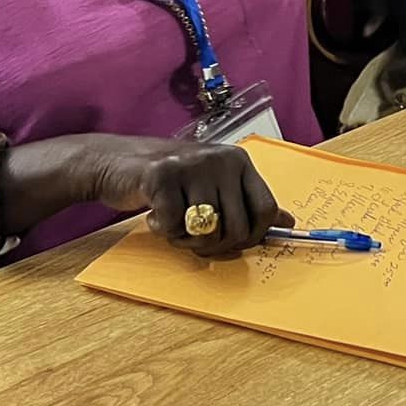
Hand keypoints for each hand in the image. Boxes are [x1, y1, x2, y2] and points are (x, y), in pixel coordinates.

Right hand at [4, 135, 289, 257]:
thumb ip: (249, 202)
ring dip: (186, 239)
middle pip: (237, 227)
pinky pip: (174, 226)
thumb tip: (290, 224)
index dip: (252, 237)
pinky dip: (163, 230)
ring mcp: (192, 165)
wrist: (115, 162)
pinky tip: (155, 213)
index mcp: (239, 161)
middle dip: (215, 246)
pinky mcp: (162, 175)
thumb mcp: (215, 186)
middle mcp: (221, 159)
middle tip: (193, 238)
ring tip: (173, 221)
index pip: (265, 210)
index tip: (232, 243)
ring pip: (206, 230)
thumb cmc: (172, 181)